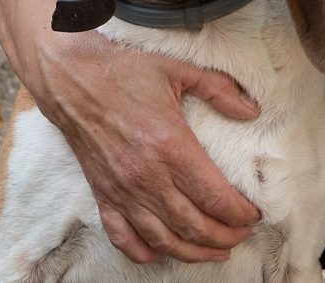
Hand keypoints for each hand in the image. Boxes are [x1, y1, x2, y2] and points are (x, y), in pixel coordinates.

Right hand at [34, 32, 261, 262]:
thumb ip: (219, 90)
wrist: (72, 80)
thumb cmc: (125, 73)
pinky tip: (164, 252)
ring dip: (194, 252)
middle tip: (242, 235)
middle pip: (195, 226)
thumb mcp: (179, 71)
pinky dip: (145, 253)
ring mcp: (123, 192)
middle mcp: (148, 177)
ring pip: (165, 240)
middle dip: (225, 237)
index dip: (240, 214)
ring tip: (217, 251)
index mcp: (172, 147)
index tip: (253, 215)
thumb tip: (252, 110)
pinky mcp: (102, 197)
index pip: (216, 197)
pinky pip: (124, 238)